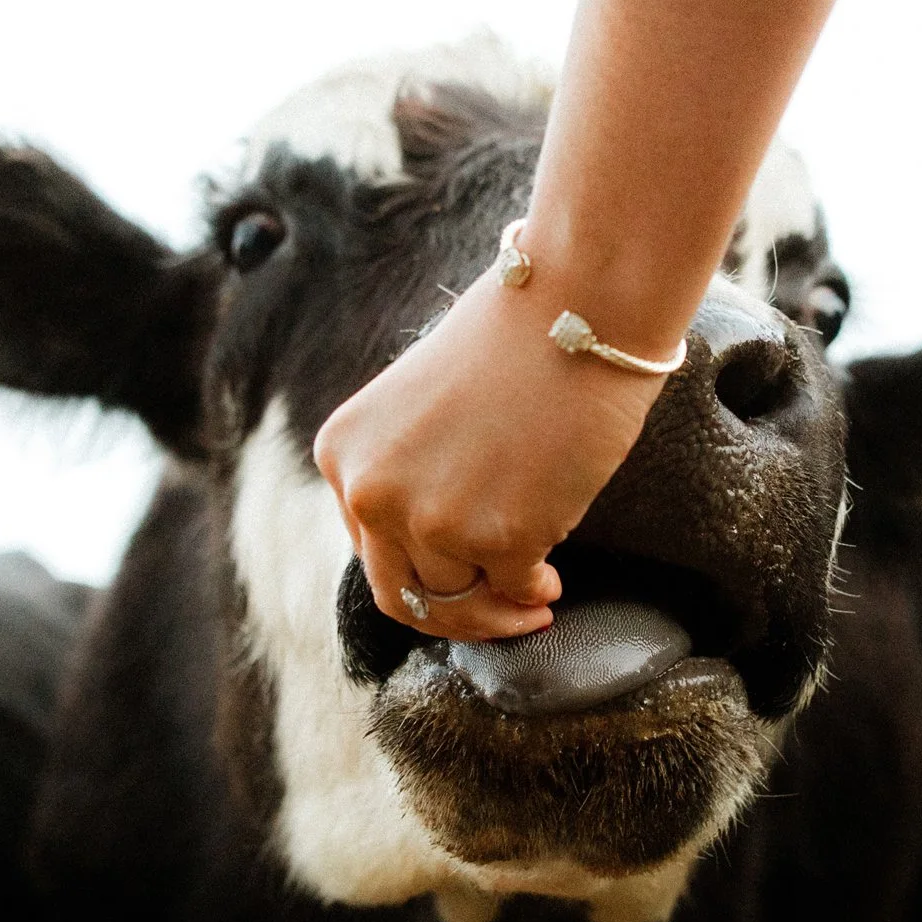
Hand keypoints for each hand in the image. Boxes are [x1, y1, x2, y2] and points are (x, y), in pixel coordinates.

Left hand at [313, 266, 666, 640]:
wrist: (578, 308)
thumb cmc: (513, 341)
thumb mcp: (416, 407)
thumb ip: (406, 470)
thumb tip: (431, 547)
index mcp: (343, 455)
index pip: (368, 546)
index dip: (419, 569)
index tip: (459, 574)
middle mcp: (372, 493)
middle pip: (402, 593)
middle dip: (452, 613)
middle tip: (496, 609)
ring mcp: (432, 520)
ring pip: (457, 603)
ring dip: (496, 609)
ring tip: (534, 594)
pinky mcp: (499, 539)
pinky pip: (512, 589)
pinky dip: (531, 593)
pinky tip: (550, 580)